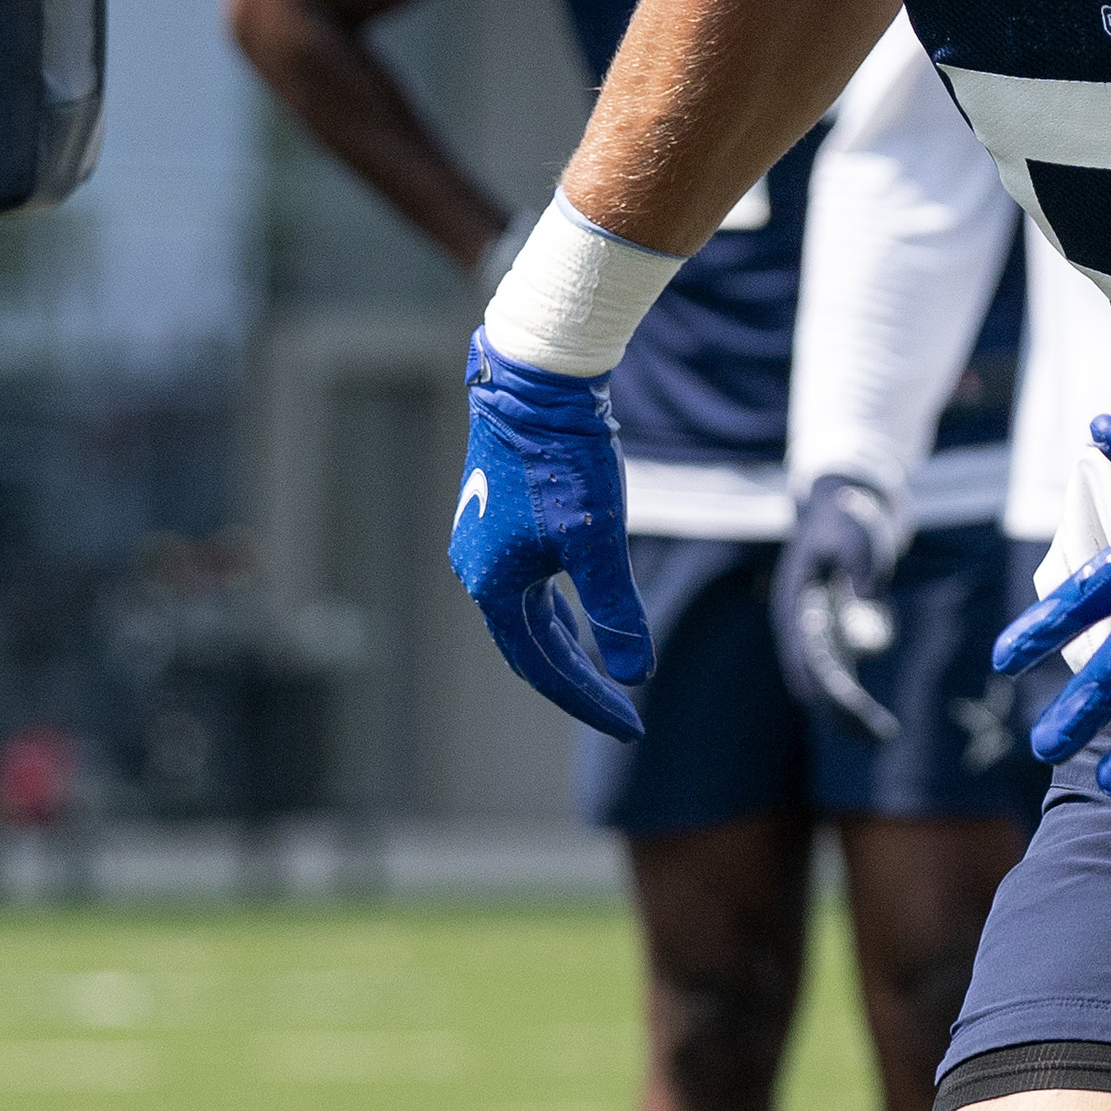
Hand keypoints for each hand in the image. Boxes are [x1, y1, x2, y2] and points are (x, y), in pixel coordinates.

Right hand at [452, 336, 655, 739]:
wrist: (535, 383)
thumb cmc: (565, 460)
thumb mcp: (599, 542)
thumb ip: (615, 613)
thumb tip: (633, 674)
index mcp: (493, 586)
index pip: (543, 669)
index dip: (590, 702)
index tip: (633, 727)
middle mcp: (477, 571)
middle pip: (531, 649)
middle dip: (579, 683)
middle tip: (625, 711)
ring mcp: (482, 543)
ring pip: (527, 616)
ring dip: (566, 648)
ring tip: (604, 675)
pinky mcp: (496, 517)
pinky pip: (526, 585)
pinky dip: (555, 610)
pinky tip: (579, 611)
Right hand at [777, 475, 904, 742]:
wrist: (839, 509)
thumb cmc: (847, 520)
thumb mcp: (856, 532)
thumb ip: (860, 562)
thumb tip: (868, 597)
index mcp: (797, 600)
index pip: (807, 649)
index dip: (823, 681)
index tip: (843, 708)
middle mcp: (798, 624)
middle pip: (815, 676)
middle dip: (841, 709)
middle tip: (878, 737)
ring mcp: (813, 634)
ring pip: (825, 684)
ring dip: (848, 713)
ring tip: (883, 739)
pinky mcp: (831, 638)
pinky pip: (839, 678)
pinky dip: (853, 702)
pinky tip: (875, 727)